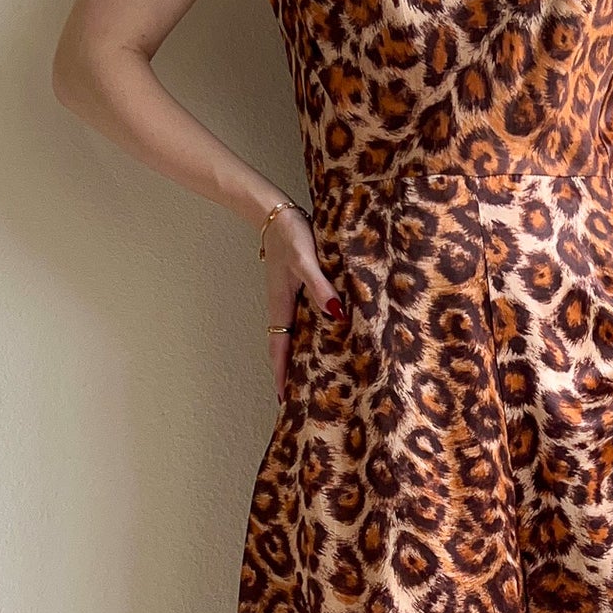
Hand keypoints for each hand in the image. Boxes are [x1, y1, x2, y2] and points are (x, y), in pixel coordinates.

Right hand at [261, 205, 344, 401]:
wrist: (276, 212)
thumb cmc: (290, 235)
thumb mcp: (305, 260)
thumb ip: (319, 286)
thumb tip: (336, 314)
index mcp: (281, 306)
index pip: (279, 348)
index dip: (281, 374)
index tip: (283, 399)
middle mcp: (283, 307)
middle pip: (284, 348)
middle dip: (288, 373)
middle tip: (297, 399)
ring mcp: (289, 299)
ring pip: (293, 336)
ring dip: (297, 357)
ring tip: (308, 379)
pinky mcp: (297, 290)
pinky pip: (301, 321)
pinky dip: (307, 337)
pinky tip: (321, 341)